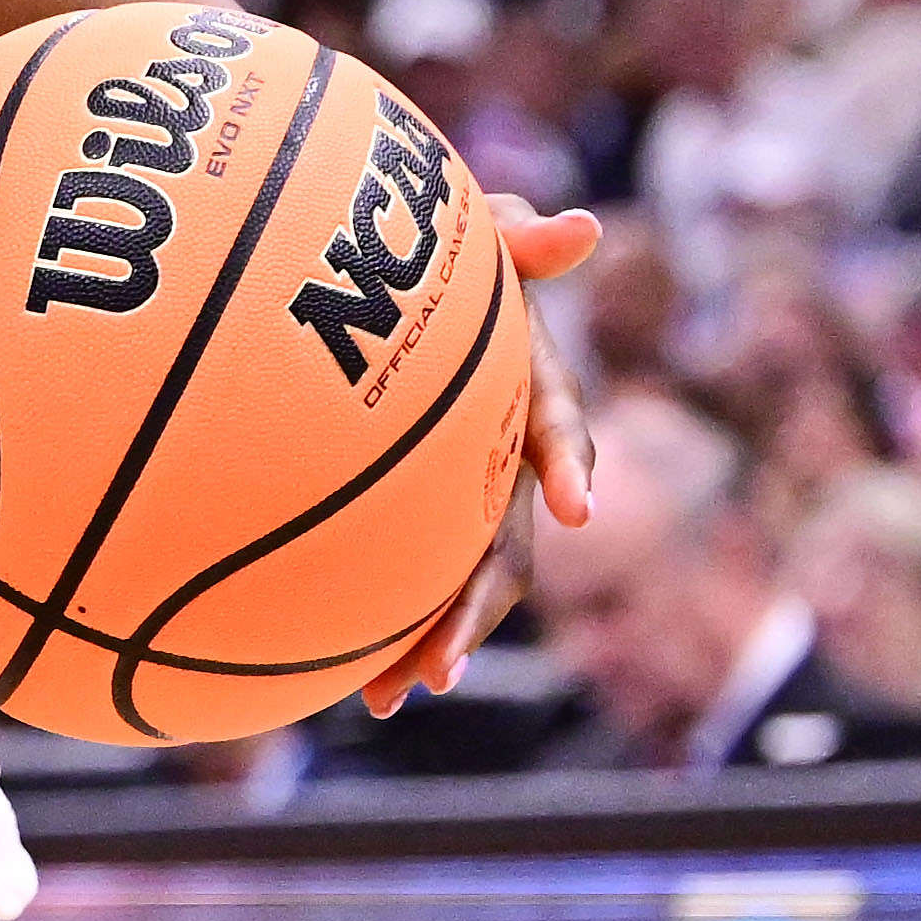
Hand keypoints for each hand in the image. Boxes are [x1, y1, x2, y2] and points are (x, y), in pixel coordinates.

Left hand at [363, 206, 606, 715]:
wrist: (374, 278)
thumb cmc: (431, 253)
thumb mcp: (469, 237)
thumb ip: (513, 237)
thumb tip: (581, 226)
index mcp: (524, 389)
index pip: (558, 425)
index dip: (571, 463)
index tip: (576, 508)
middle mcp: (502, 458)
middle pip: (507, 543)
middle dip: (479, 607)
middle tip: (444, 665)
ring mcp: (461, 496)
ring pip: (458, 579)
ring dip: (430, 640)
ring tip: (386, 694)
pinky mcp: (415, 517)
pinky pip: (404, 576)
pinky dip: (375, 626)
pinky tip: (339, 676)